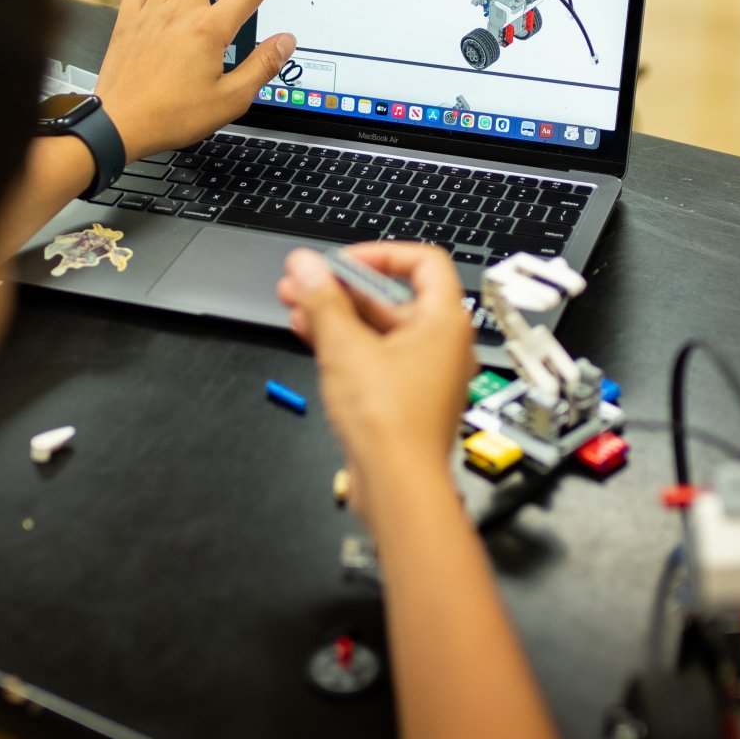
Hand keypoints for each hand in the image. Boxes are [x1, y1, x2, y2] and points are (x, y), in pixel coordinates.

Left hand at [93, 0, 299, 161]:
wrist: (119, 125)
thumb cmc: (171, 116)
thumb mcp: (230, 100)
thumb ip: (262, 66)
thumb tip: (284, 42)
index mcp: (208, 30)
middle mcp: (179, 12)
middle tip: (228, 1)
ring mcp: (150, 12)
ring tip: (198, 2)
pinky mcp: (127, 20)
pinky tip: (162, 11)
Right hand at [277, 243, 474, 533]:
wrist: (396, 484)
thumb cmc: (391, 423)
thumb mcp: (345, 347)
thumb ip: (323, 301)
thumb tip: (307, 266)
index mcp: (445, 321)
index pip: (423, 262)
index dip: (381, 253)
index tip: (342, 261)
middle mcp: (441, 344)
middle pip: (392, 297)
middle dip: (341, 287)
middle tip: (304, 281)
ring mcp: (423, 372)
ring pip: (377, 329)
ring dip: (335, 314)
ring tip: (295, 303)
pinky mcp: (403, 397)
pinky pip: (373, 356)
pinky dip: (343, 343)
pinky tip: (307, 334)